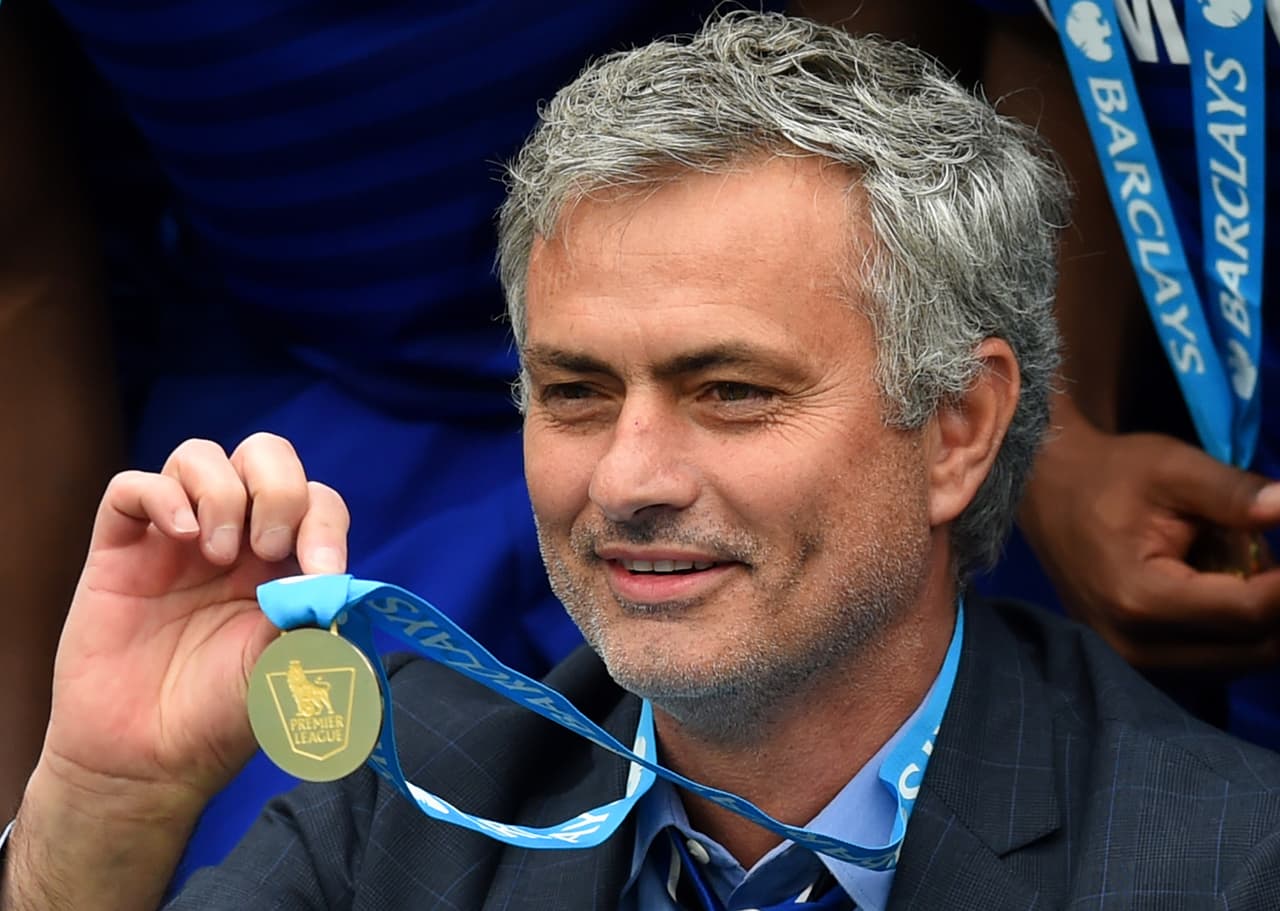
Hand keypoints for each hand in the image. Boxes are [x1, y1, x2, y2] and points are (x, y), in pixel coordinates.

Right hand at [36, 433, 348, 811]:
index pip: (318, 502)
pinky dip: (162, 495)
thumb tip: (335, 584)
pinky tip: (182, 537)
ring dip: (223, 492)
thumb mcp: (289, 668)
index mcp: (284, 563)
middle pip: (264, 455)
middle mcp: (235, 538)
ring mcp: (176, 539)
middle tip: (269, 548)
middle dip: (279, 487)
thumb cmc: (221, 715)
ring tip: (219, 555)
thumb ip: (316, 619)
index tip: (321, 573)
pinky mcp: (120, 550)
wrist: (146, 760)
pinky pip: (132, 486)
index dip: (325, 524)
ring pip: (200, 456)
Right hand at [1020, 412, 1279, 669]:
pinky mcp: (1140, 667)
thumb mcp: (1172, 468)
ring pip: (1242, 661)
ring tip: (1237, 563)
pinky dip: (1238, 631)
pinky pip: (1218, 664)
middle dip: (1278, 601)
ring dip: (1261, 618)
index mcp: (1140, 598)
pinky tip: (1220, 587)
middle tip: (1261, 550)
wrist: (1050, 495)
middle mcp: (1136, 647)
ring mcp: (1135, 664)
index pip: (1249, 611)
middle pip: (1255, 647)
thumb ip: (1235, 492)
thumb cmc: (1110, 476)